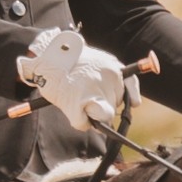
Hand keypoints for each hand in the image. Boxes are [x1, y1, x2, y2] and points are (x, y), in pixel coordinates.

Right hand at [15, 25, 129, 130]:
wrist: (47, 57)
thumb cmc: (71, 61)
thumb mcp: (98, 60)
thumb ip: (114, 78)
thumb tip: (135, 104)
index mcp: (112, 68)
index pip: (130, 84)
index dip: (132, 96)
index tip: (134, 104)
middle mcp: (107, 81)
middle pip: (114, 104)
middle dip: (103, 102)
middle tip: (85, 92)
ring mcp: (93, 93)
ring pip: (104, 118)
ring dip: (92, 113)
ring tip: (77, 98)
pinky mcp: (78, 105)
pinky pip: (85, 124)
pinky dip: (79, 120)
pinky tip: (70, 106)